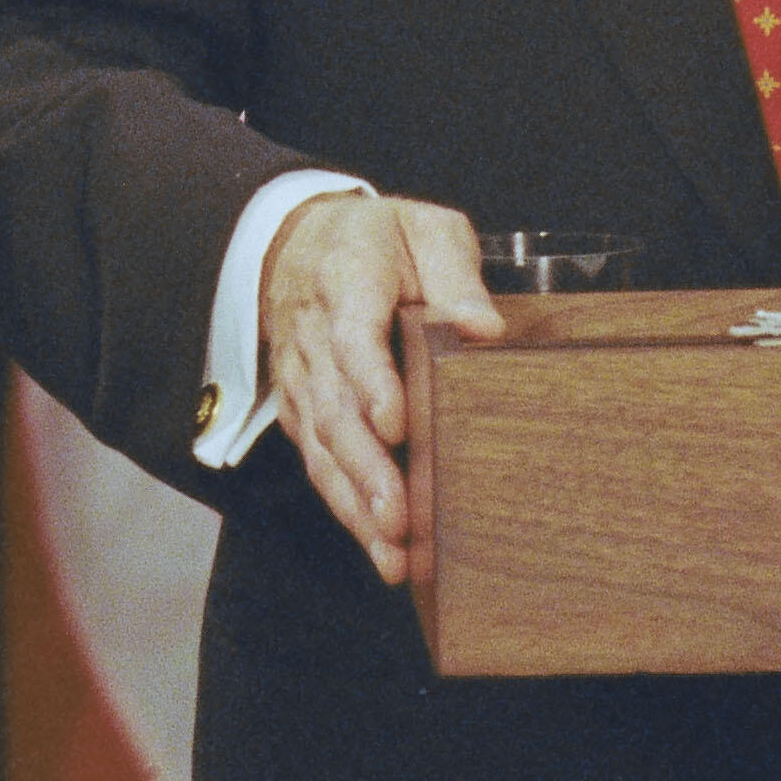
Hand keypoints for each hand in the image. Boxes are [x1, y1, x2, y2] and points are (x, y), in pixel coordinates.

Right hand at [257, 190, 496, 584]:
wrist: (294, 243)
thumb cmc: (374, 240)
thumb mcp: (422, 229)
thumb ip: (454, 274)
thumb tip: (485, 330)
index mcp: (347, 281)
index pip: (353, 338)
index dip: (372, 383)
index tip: (396, 425)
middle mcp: (315, 338)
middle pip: (334, 410)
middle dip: (367, 470)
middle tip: (399, 518)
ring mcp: (303, 379)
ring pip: (323, 447)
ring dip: (356, 503)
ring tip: (393, 551)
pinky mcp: (302, 411)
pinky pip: (319, 463)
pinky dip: (346, 507)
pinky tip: (379, 547)